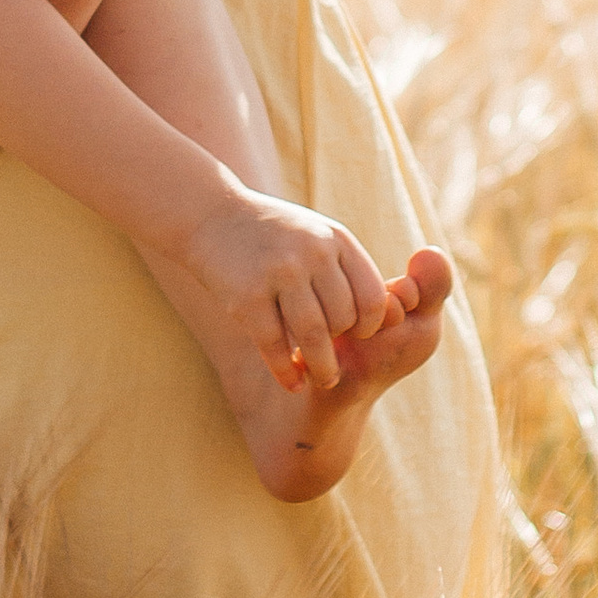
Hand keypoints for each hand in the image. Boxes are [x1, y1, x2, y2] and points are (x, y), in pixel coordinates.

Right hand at [177, 187, 390, 394]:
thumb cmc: (275, 235)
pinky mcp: (247, 296)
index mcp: (336, 238)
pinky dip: (285, 371)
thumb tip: (384, 315)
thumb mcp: (317, 236)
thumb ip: (346, 270)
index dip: (369, 326)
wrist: (212, 214)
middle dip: (341, 346)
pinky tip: (291, 383)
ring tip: (322, 380)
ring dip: (322, 368)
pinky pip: (275, 345)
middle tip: (333, 359)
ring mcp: (279, 272)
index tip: (356, 338)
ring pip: (315, 337)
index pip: (372, 296)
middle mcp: (312, 252)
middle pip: (344, 319)